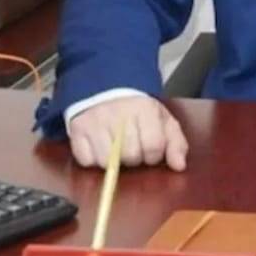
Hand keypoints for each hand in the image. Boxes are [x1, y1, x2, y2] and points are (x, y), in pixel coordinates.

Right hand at [67, 95, 187, 171]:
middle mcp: (118, 114)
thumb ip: (176, 143)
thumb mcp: (162, 120)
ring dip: (113, 161)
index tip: (150, 149)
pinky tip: (99, 148)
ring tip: (116, 148)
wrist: (105, 89)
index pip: (153, 146)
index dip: (154, 155)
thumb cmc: (137, 110)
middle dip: (134, 158)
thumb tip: (179, 166)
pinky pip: (86, 160)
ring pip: (107, 162)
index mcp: (144, 109)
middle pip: (130, 156)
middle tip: (132, 147)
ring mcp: (95, 122)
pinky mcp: (77, 130)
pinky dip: (93, 160)